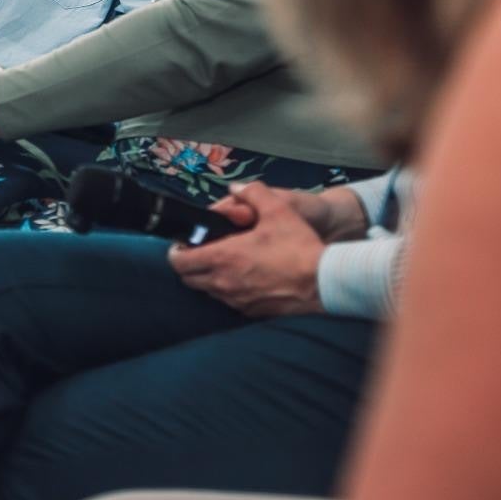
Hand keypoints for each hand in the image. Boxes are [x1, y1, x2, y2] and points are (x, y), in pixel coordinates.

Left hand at [167, 184, 324, 316]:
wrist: (324, 281)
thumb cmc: (298, 246)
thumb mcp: (277, 209)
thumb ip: (253, 193)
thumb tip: (236, 187)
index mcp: (222, 258)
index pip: (179, 262)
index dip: (176, 251)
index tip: (183, 242)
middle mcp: (224, 283)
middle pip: (188, 279)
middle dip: (188, 265)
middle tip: (199, 251)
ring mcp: (237, 301)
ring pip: (208, 291)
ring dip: (207, 278)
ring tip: (221, 262)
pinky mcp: (252, 312)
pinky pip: (229, 301)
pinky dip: (228, 290)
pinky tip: (243, 277)